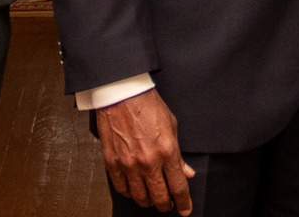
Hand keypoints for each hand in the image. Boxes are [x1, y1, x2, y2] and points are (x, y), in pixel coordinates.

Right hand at [96, 89, 195, 213]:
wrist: (121, 93)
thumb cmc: (147, 105)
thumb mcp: (172, 126)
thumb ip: (179, 154)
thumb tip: (186, 172)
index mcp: (167, 151)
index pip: (178, 187)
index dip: (184, 203)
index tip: (185, 209)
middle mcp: (148, 161)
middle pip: (160, 197)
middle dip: (166, 205)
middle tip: (168, 205)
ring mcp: (129, 164)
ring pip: (140, 197)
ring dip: (148, 201)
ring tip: (151, 198)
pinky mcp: (112, 162)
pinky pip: (121, 188)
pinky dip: (129, 193)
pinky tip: (134, 190)